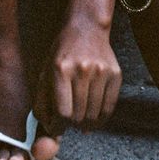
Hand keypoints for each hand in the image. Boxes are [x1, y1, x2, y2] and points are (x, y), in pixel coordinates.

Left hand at [33, 21, 121, 135]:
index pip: (62, 113)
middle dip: (70, 124)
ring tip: (80, 117)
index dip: (58, 127)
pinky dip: (101, 119)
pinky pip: (109, 108)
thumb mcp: (45, 73)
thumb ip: (42, 103)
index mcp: (61, 70)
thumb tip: (50, 131)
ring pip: (94, 115)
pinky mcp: (115, 74)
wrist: (86, 28)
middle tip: (68, 119)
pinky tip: (93, 118)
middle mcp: (82, 70)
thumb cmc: (62, 53)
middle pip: (78, 116)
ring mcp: (101, 72)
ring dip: (85, 123)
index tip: (56, 127)